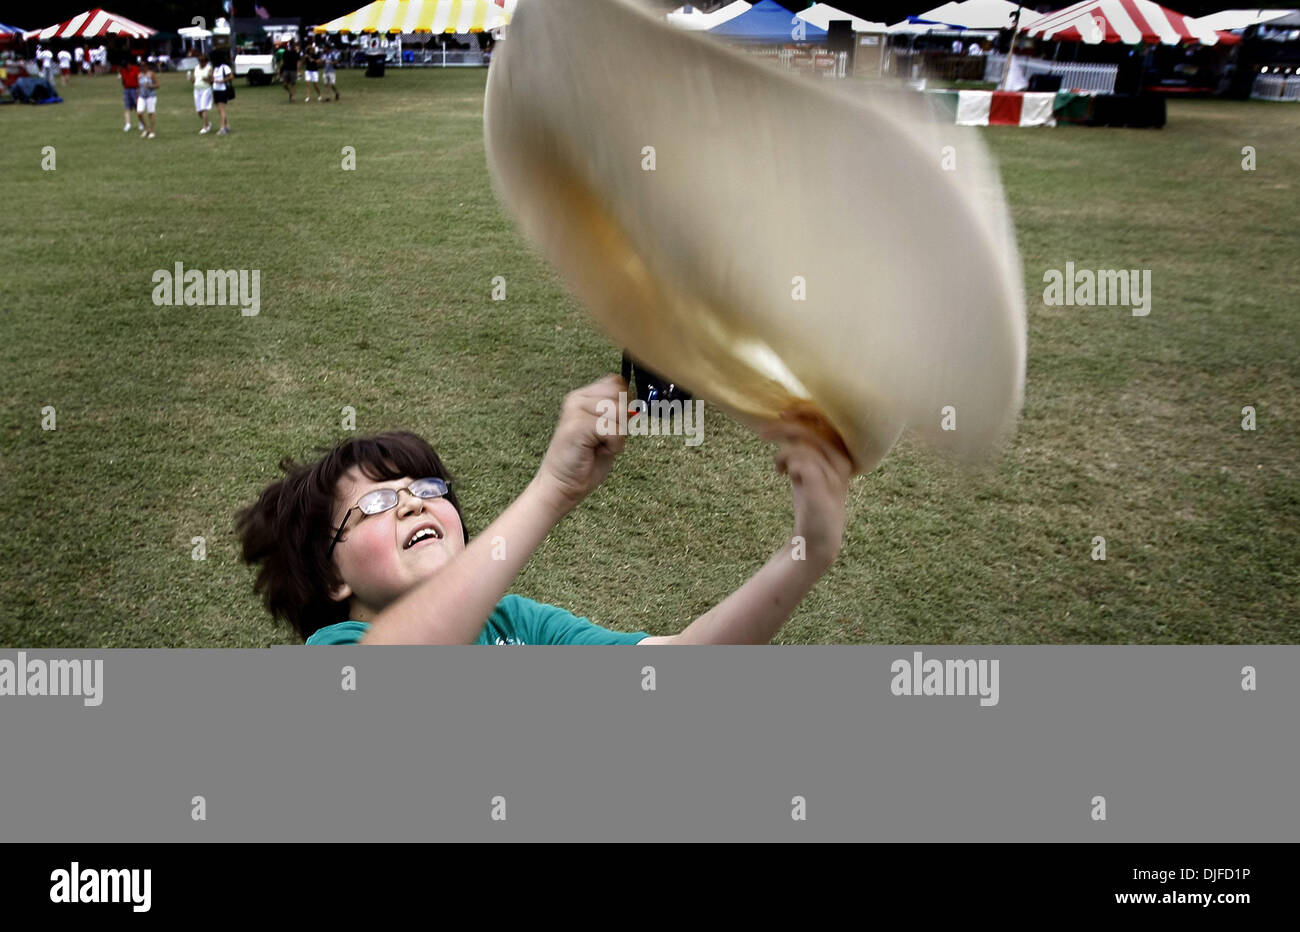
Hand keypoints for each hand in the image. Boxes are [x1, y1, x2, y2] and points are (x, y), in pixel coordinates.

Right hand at [534, 375, 627, 512]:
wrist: (562, 485)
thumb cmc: (584, 461)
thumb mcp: (608, 431)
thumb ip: (618, 413)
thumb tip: (636, 401)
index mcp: (583, 397)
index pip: (617, 383)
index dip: (624, 404)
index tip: (611, 425)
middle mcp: (577, 399)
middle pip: (621, 395)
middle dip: (621, 421)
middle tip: (603, 438)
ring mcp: (575, 410)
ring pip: (619, 412)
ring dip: (617, 435)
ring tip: (598, 445)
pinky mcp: (577, 424)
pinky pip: (614, 429)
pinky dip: (613, 445)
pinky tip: (596, 450)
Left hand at [759, 411, 853, 563]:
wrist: (816, 538)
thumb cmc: (810, 499)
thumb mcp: (808, 467)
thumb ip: (804, 446)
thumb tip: (785, 418)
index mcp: (843, 453)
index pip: (828, 421)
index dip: (806, 411)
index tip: (784, 413)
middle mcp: (843, 461)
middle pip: (812, 430)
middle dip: (784, 428)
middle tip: (763, 432)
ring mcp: (834, 474)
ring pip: (803, 445)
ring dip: (782, 452)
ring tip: (777, 466)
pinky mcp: (821, 487)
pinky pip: (799, 461)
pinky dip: (785, 461)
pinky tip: (780, 472)